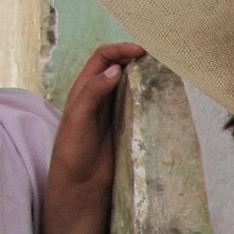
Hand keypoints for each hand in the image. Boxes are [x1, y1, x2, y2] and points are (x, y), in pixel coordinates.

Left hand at [48, 42, 144, 205]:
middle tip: (157, 58)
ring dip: (144, 76)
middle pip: (118, 67)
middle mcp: (99, 95)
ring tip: (161, 73)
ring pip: (130, 84)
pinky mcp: (125, 125)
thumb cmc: (72, 150)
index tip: (141, 51)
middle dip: (135, 58)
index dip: (120, 49)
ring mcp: (113, 110)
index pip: (102, 58)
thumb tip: (116, 69)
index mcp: (83, 88)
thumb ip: (93, 92)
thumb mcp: (77, 118)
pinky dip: (148, 96)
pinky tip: (159, 96)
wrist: (80, 184)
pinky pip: (138, 104)